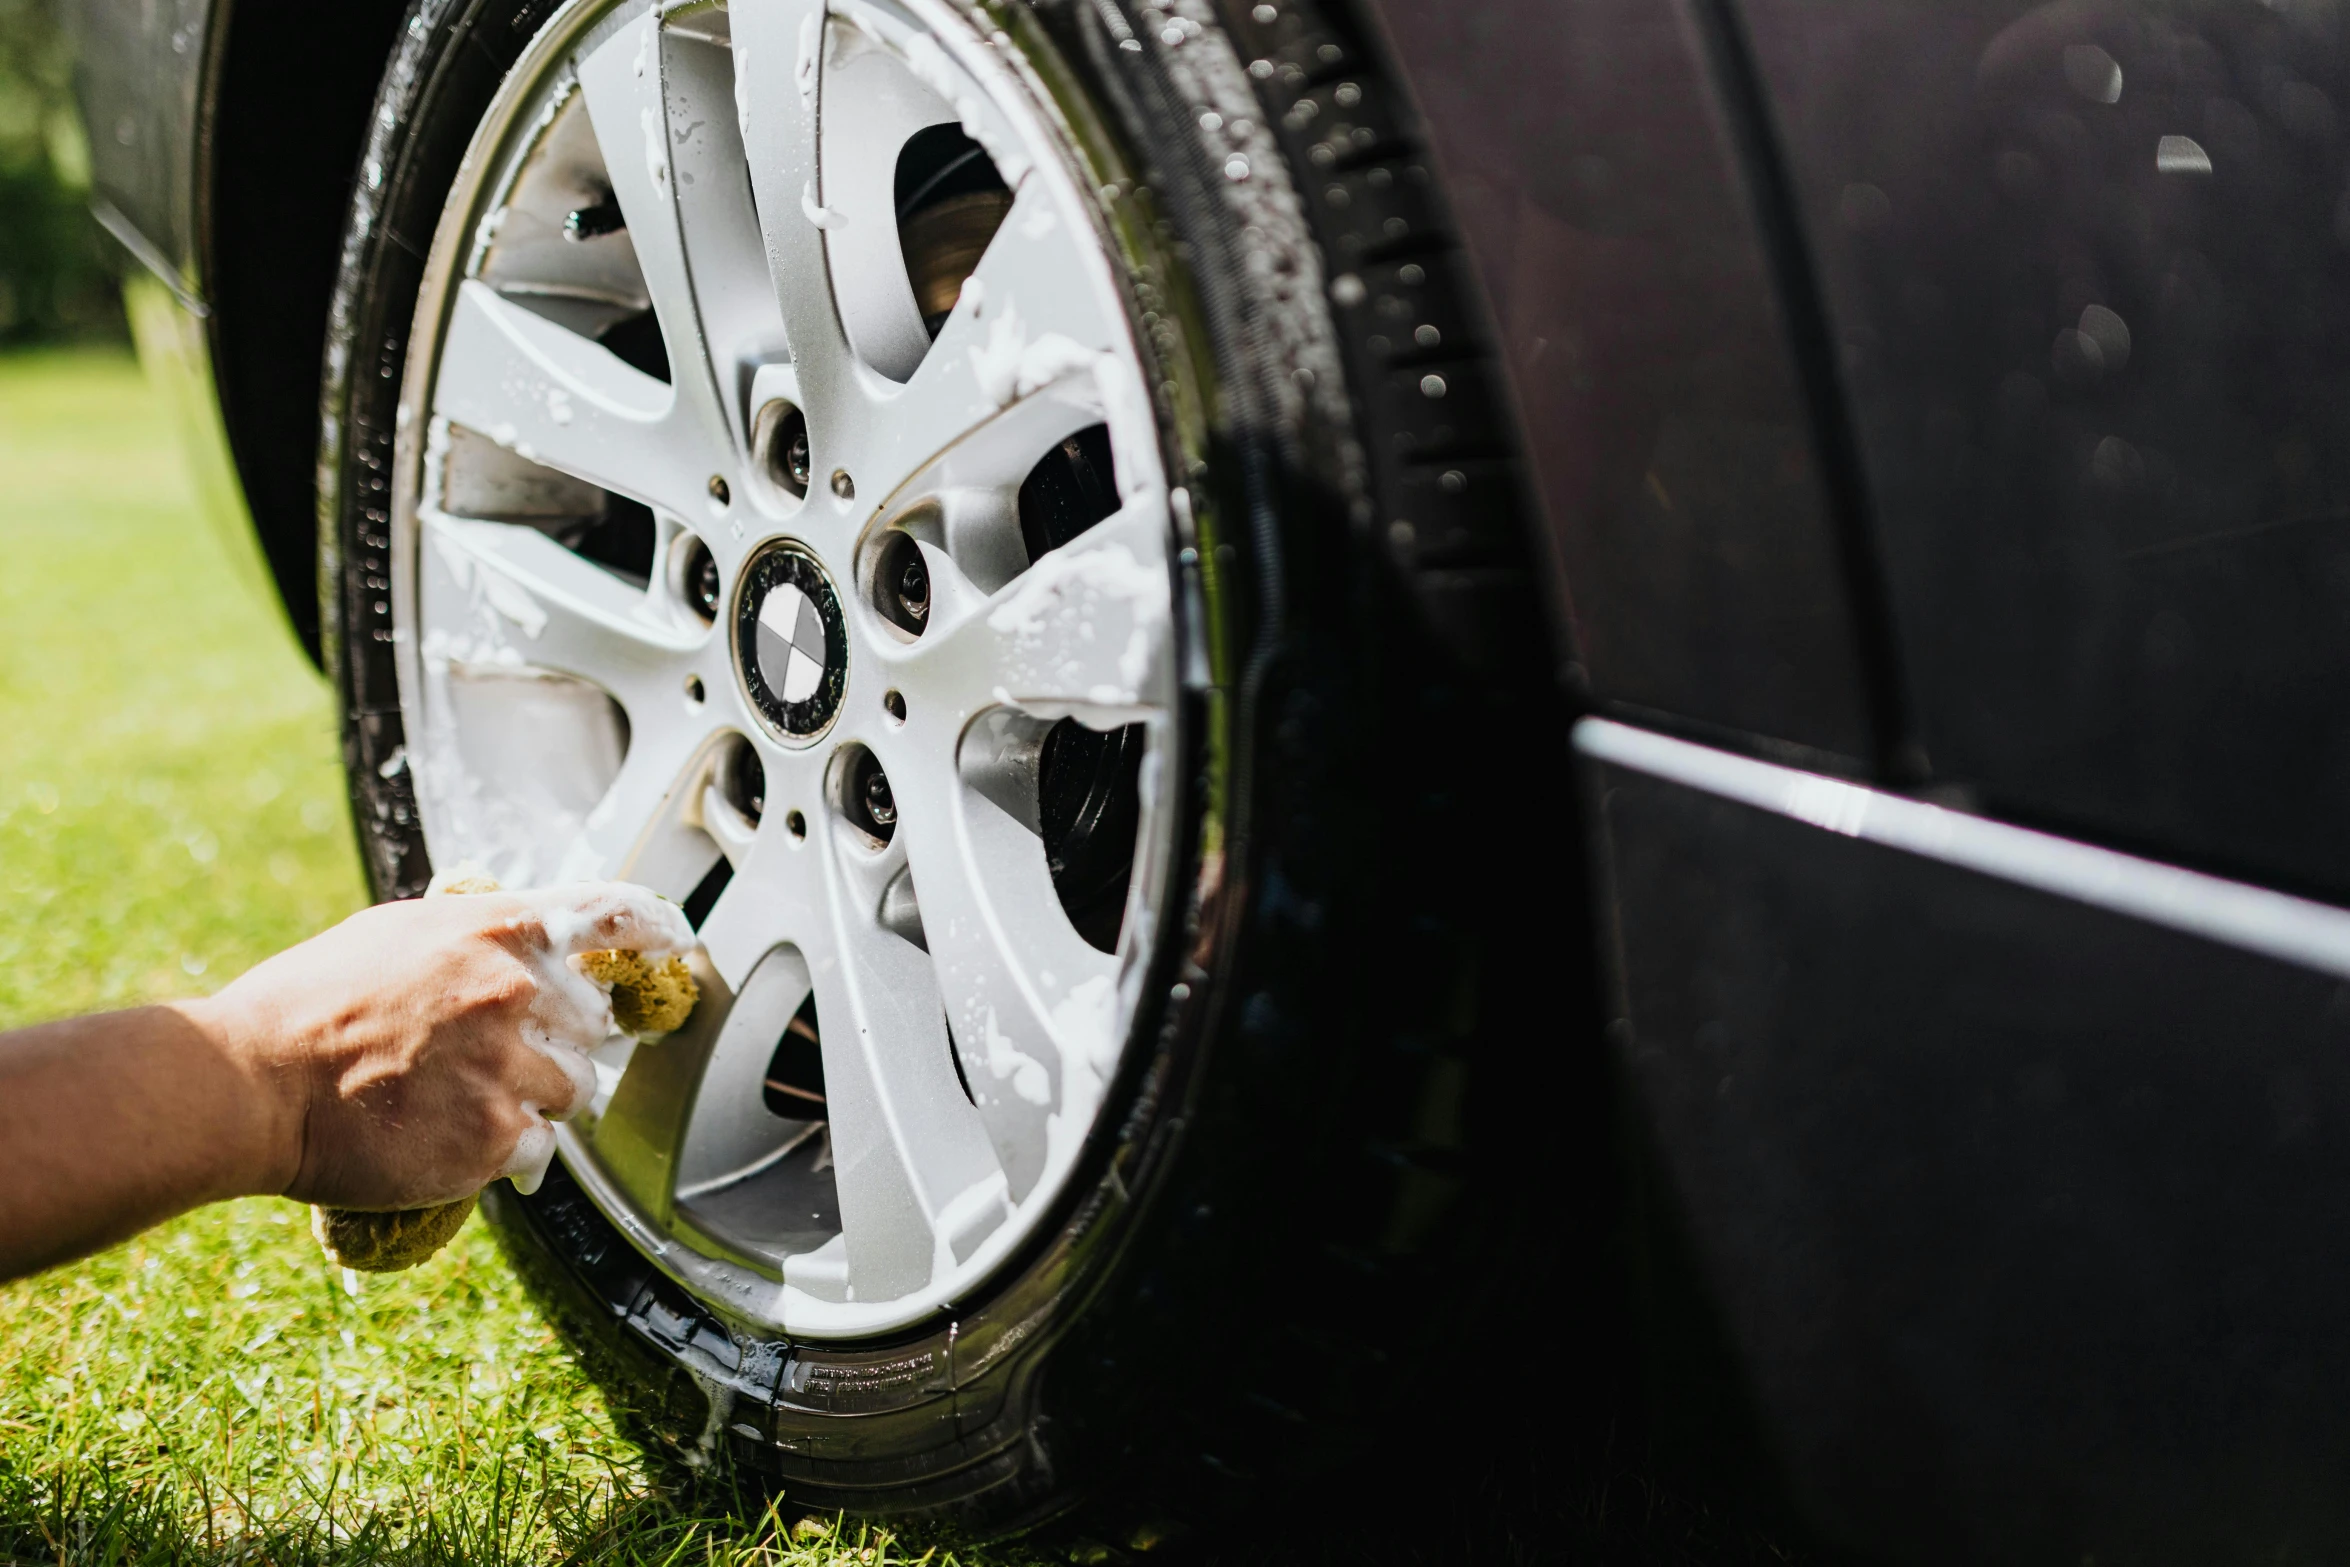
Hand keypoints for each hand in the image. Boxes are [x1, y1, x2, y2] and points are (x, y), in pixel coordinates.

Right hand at [192, 882, 694, 1208]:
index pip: (613, 916)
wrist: (252, 1080)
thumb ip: (469, 935)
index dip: (656, 930)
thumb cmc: (306, 1004)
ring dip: (540, 1101)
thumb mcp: (396, 932)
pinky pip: (540, 1149)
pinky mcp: (497, 1136)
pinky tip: (460, 1145)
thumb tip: (512, 938)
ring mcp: (512, 1066)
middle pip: (594, 1021)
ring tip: (468, 1102)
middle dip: (561, 1041)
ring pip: (576, 1090)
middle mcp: (518, 991)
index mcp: (497, 931)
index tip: (678, 942)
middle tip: (500, 1058)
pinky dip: (511, 1153)